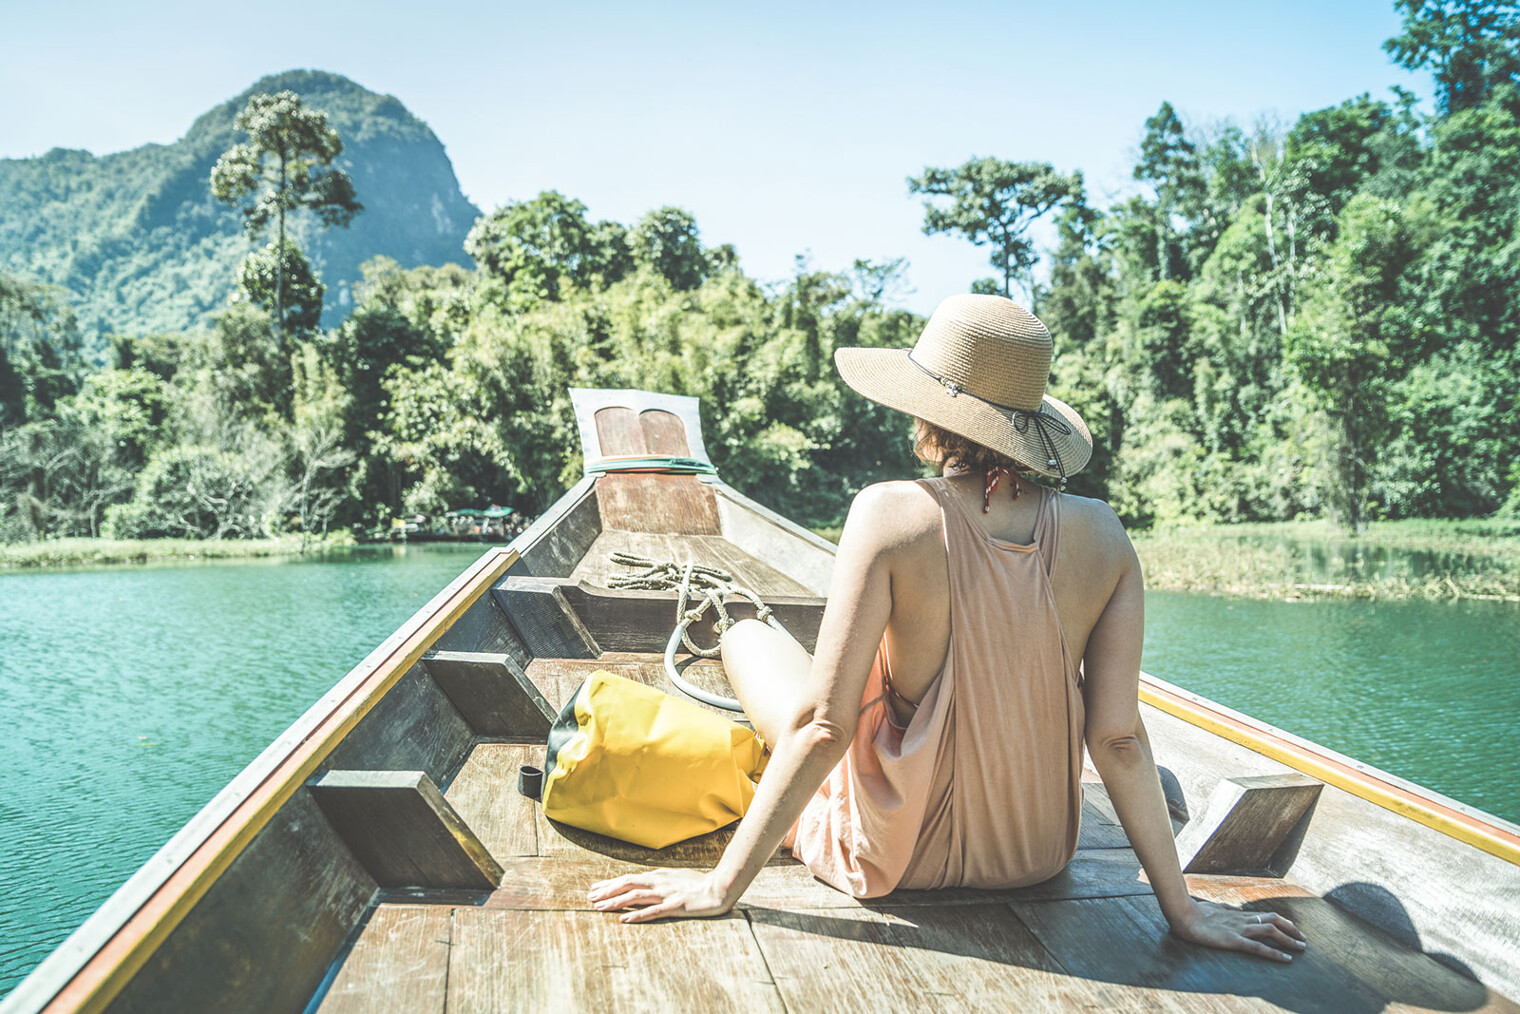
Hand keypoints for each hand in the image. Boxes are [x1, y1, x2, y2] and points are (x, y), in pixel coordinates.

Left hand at [587, 868, 734, 923]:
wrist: (720, 888)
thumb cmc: (699, 884)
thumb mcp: (676, 878)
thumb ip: (660, 881)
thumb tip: (645, 883)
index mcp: (659, 875)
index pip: (629, 878)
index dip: (611, 883)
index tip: (595, 888)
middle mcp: (659, 882)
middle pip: (628, 884)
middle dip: (607, 891)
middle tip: (589, 897)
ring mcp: (666, 894)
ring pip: (635, 896)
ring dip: (616, 901)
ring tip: (599, 907)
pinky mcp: (675, 906)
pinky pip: (653, 911)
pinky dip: (636, 914)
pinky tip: (624, 918)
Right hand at [1171, 900, 1306, 962]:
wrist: (1183, 914)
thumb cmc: (1195, 912)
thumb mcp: (1214, 908)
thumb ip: (1227, 909)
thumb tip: (1236, 910)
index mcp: (1237, 914)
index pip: (1265, 915)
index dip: (1281, 922)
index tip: (1293, 928)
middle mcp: (1242, 920)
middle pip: (1273, 919)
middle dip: (1291, 929)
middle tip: (1303, 939)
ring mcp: (1239, 929)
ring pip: (1271, 931)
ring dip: (1289, 939)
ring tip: (1302, 948)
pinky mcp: (1234, 940)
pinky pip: (1258, 947)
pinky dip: (1274, 953)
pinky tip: (1286, 959)